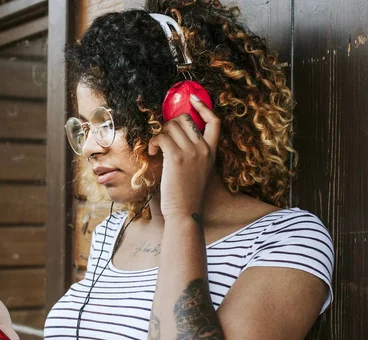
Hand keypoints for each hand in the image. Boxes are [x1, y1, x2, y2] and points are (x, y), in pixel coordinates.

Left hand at [148, 95, 220, 218]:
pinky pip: (161, 137)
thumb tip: (175, 137)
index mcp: (212, 152)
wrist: (185, 212)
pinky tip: (152, 152)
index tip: (193, 99)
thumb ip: (195, 154)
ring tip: (155, 148)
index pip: (215, 122)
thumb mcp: (199, 171)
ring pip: (171, 126)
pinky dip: (153, 141)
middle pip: (186, 119)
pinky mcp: (176, 157)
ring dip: (159, 134)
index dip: (204, 107)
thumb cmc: (187, 195)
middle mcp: (204, 149)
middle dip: (170, 124)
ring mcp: (191, 152)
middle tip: (162, 137)